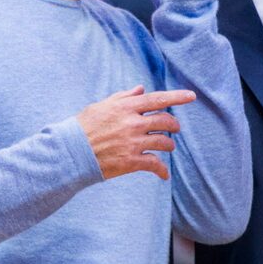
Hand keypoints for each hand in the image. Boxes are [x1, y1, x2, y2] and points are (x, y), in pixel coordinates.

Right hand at [77, 85, 195, 179]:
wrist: (70, 153)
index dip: (177, 97)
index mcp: (126, 107)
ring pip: (163, 142)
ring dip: (169, 145)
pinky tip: (164, 174)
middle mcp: (132, 123)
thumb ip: (123, 97)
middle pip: (165, 121)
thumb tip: (141, 89)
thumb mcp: (102, 106)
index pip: (157, 99)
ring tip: (168, 147)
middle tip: (175, 128)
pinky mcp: (131, 161)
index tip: (191, 96)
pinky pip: (154, 164)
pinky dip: (162, 170)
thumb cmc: (83, 127)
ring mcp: (133, 142)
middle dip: (174, 125)